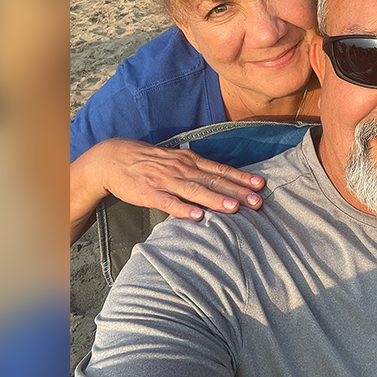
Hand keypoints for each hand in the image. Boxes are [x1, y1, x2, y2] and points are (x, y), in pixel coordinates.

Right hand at [71, 138, 264, 243]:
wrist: (115, 159)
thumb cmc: (152, 162)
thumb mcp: (178, 159)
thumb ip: (199, 169)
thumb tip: (224, 179)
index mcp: (190, 161)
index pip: (221, 170)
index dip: (241, 178)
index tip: (260, 185)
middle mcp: (182, 169)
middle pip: (214, 181)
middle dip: (237, 192)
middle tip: (257, 201)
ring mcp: (166, 181)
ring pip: (195, 191)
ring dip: (216, 200)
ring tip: (234, 208)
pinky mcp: (150, 193)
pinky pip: (169, 203)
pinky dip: (184, 210)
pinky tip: (197, 217)